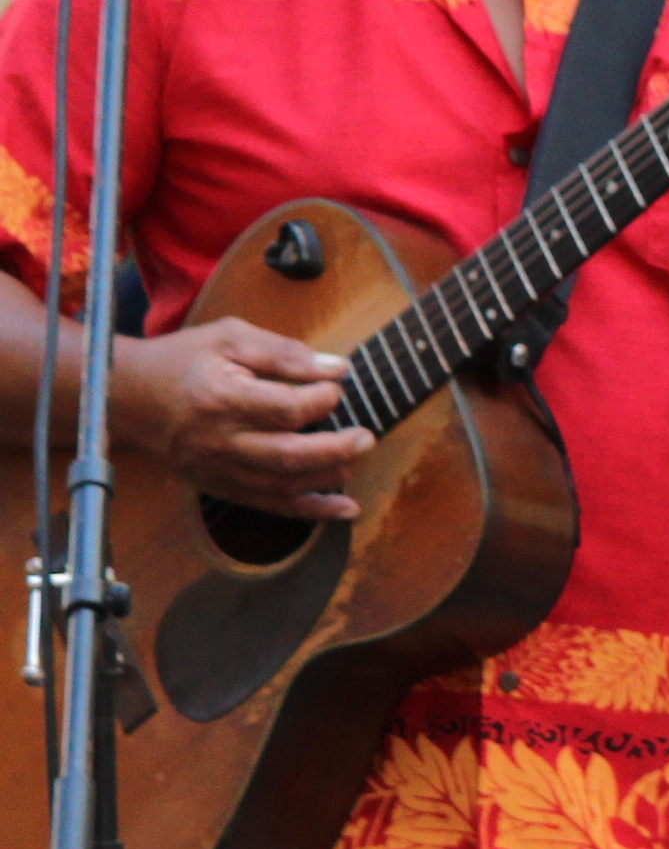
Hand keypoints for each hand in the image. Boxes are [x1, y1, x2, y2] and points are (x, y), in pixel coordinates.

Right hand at [110, 319, 371, 520]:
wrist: (123, 397)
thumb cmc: (181, 360)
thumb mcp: (228, 338)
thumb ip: (284, 353)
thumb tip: (337, 369)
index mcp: (221, 399)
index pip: (286, 410)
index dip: (322, 400)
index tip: (336, 387)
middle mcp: (218, 441)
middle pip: (289, 455)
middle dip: (337, 448)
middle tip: (366, 435)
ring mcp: (216, 469)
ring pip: (283, 485)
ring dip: (329, 477)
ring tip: (356, 457)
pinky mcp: (217, 485)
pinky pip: (268, 505)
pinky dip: (310, 511)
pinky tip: (344, 509)